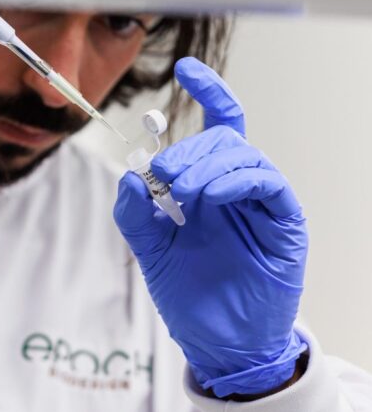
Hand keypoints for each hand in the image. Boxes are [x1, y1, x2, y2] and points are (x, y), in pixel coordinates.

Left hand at [113, 57, 307, 397]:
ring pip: (243, 155)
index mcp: (207, 188)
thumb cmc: (191, 297)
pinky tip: (212, 195)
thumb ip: (136, 213)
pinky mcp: (283, 223)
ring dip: (208, 164)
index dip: (206, 93)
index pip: (214, 129)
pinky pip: (268, 182)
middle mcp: (235, 189)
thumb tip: (128, 175)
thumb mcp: (151, 251)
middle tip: (164, 174)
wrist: (219, 342)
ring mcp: (261, 204)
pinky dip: (238, 179)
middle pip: (222, 139)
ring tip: (182, 190)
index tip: (184, 69)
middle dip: (189, 148)